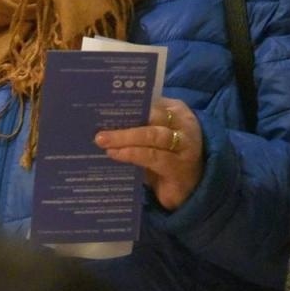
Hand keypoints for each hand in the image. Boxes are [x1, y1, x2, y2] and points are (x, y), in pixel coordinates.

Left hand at [95, 96, 204, 210]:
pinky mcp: (181, 168)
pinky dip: (133, 154)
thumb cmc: (166, 158)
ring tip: (104, 142)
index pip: (150, 101)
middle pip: (152, 117)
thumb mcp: (152, 139)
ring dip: (125, 138)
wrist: (190, 189)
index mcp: (175, 111)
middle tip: (99, 130)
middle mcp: (183, 125)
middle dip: (124, 122)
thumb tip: (104, 121)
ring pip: (153, 136)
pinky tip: (117, 155)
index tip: (103, 105)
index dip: (127, 103)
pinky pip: (155, 157)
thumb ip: (137, 126)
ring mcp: (185, 146)